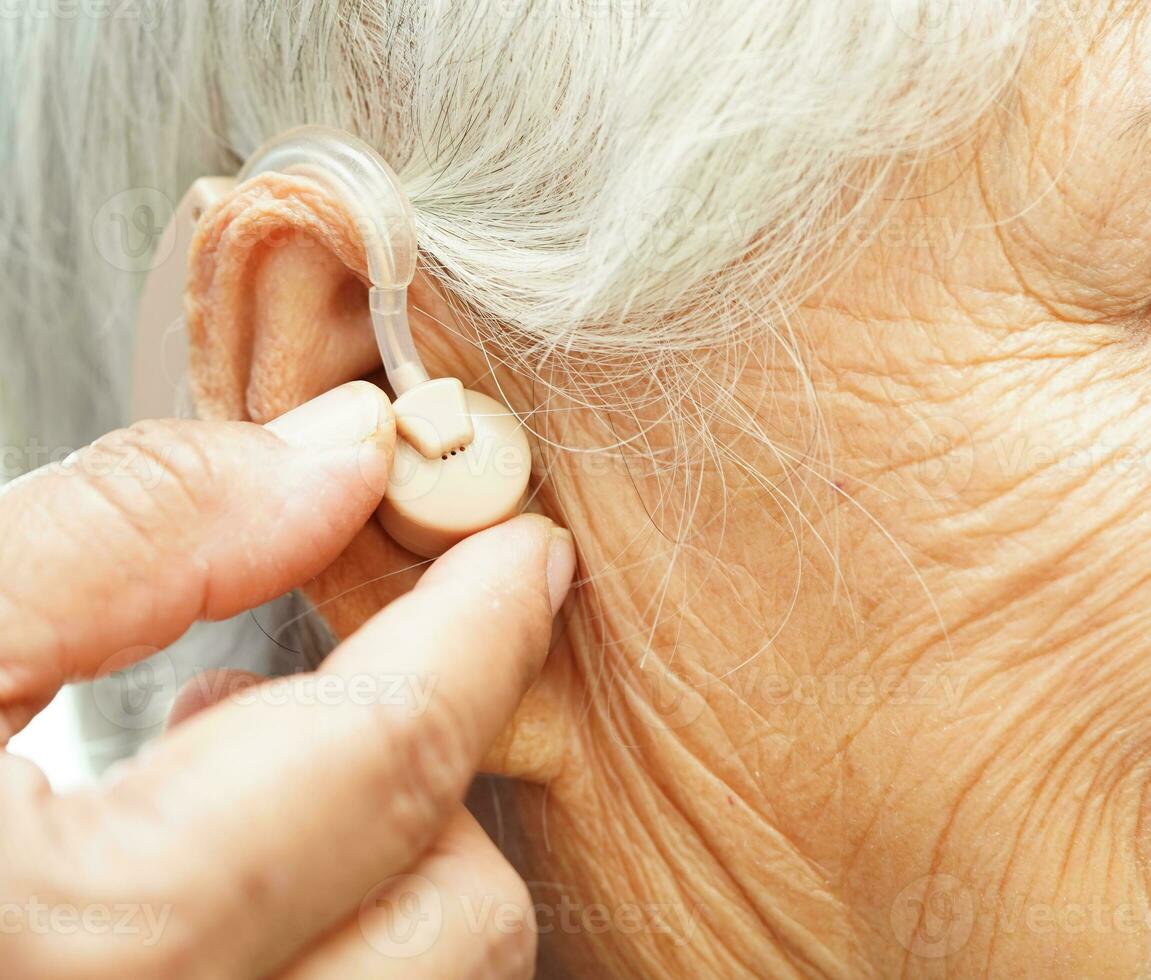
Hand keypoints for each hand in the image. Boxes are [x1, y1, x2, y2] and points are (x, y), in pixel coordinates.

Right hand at [0, 382, 574, 978]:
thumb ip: (119, 535)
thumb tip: (328, 460)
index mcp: (84, 950)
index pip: (387, 762)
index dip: (477, 630)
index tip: (521, 555)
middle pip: (455, 919)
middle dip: (428, 776)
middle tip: (319, 684)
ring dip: (385, 870)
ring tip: (230, 777)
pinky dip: (335, 936)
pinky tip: (203, 876)